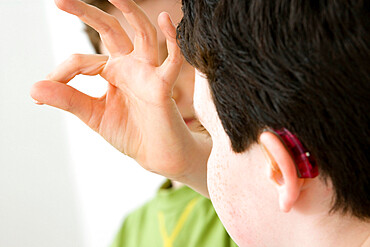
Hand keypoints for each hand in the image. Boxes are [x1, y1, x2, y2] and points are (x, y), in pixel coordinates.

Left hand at [31, 0, 210, 194]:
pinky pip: (172, 60)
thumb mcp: (93, 115)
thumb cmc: (130, 132)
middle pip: (112, 30)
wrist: (155, 154)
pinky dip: (172, 41)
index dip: (59, 74)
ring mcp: (147, 73)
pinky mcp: (163, 86)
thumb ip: (68, 100)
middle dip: (89, 14)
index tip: (38, 97)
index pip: (81, 60)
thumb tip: (33, 89)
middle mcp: (130, 66)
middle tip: (61, 1)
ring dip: (132, 13)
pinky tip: (164, 20)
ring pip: (142, 34)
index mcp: (112, 72)